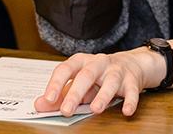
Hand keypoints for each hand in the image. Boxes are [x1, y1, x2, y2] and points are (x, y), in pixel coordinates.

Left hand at [33, 49, 160, 116]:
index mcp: (81, 62)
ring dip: (103, 95)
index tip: (48, 99)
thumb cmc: (99, 75)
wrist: (131, 64)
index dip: (56, 84)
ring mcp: (116, 71)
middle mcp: (99, 63)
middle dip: (76, 93)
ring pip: (110, 81)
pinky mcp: (132, 81)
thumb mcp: (78, 82)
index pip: (66, 69)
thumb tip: (40, 105)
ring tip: (95, 109)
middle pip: (86, 75)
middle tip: (66, 110)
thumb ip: (59, 94)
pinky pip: (132, 91)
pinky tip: (126, 111)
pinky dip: (130, 101)